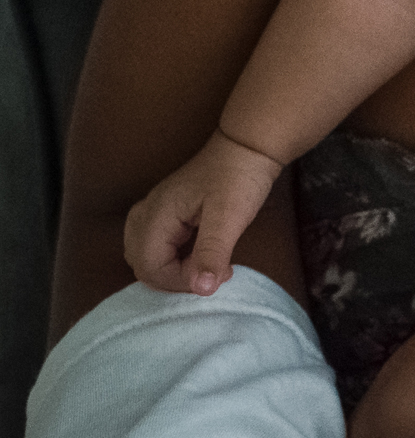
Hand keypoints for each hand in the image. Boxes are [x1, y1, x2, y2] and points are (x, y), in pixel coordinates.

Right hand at [123, 131, 284, 294]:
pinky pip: (157, 248)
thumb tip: (201, 290)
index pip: (150, 268)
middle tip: (214, 272)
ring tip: (211, 265)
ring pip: (148, 258)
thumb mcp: (230, 217)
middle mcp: (145, 215)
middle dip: (178, 279)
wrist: (248, 147)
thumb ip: (212, 253)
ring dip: (176, 271)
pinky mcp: (164, 214)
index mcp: (154, 216)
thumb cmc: (239, 178)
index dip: (180, 280)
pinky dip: (176, 260)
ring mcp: (151, 213)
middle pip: (144, 266)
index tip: (216, 273)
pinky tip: (201, 256)